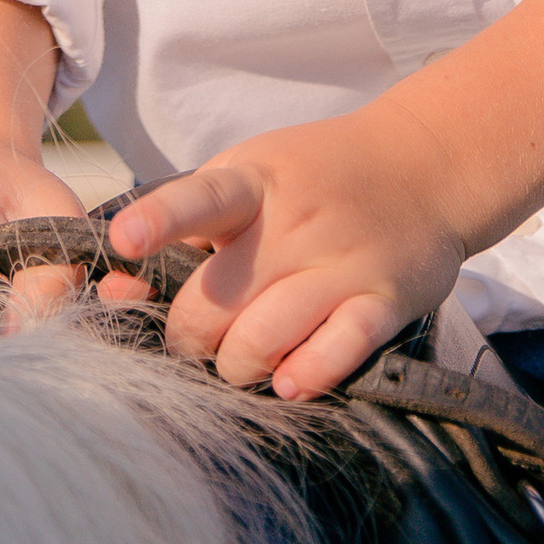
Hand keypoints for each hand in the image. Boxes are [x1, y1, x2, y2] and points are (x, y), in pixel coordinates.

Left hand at [105, 105, 464, 398]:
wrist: (427, 164)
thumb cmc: (316, 179)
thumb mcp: (252, 176)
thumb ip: (188, 227)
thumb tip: (115, 289)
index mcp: (253, 183)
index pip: (199, 199)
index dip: (159, 220)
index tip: (124, 241)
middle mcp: (296, 223)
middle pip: (214, 303)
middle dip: (188, 339)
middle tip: (195, 342)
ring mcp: (343, 262)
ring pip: (262, 339)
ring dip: (237, 366)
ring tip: (242, 361)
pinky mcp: (385, 300)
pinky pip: (335, 353)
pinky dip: (305, 376)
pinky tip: (290, 379)